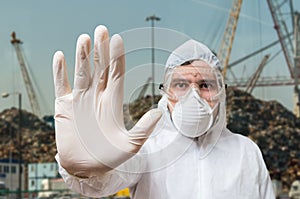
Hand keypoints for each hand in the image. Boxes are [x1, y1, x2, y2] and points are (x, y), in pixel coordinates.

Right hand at [52, 25, 161, 177]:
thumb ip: (144, 128)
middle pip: (100, 67)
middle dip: (100, 50)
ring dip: (82, 56)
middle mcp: (97, 96)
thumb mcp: (131, 145)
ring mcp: (80, 99)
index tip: (117, 39)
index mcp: (113, 101)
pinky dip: (60, 72)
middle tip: (101, 30)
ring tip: (84, 39)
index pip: (116, 73)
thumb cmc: (110, 157)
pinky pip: (61, 85)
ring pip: (82, 72)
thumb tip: (159, 112)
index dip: (116, 56)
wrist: (86, 168)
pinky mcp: (64, 106)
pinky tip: (61, 57)